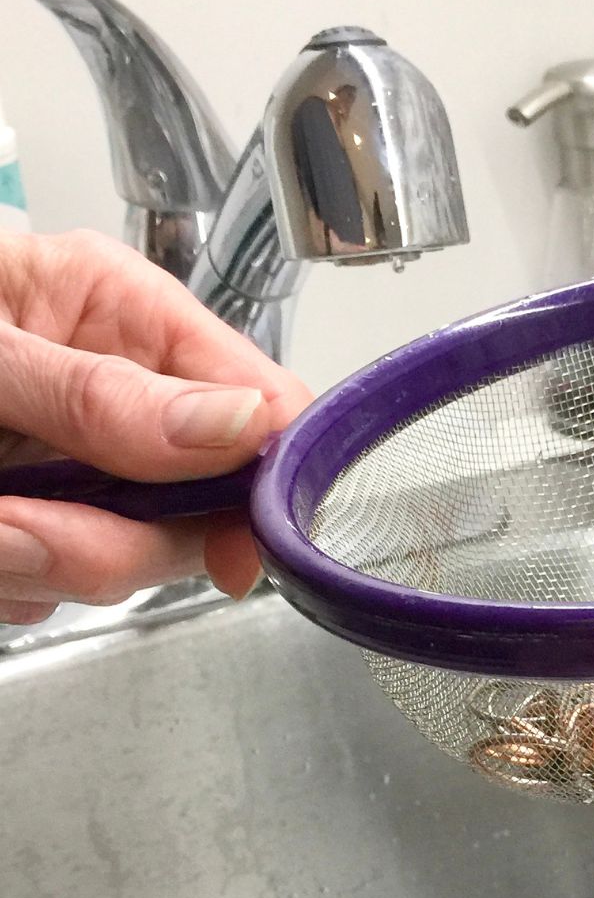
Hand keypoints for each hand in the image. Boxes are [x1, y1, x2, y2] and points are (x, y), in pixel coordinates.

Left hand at [0, 230, 309, 624]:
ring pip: (119, 560)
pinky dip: (6, 580)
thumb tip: (234, 425)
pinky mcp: (28, 525)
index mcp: (110, 309)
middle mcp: (105, 390)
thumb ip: (99, 395)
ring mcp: (68, 465)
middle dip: (113, 538)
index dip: (263, 473)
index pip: (254, 395)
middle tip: (23, 528)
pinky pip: (51, 587)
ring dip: (36, 563)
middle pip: (196, 502)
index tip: (235, 538)